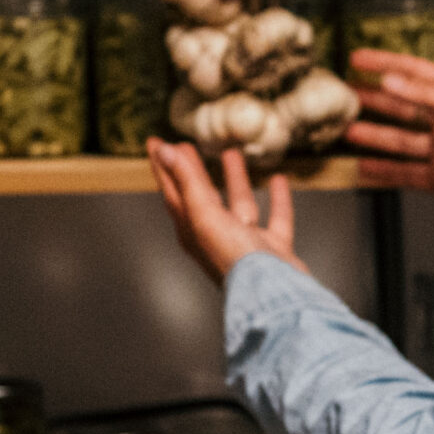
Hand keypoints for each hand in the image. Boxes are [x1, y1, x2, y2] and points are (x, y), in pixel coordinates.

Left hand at [147, 139, 307, 285]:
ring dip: (234, 179)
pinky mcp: (272, 248)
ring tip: (231, 153)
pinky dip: (277, 199)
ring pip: (237, 203)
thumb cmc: (233, 258)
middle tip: (186, 146)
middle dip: (191, 170)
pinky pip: (275, 218)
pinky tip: (279, 181)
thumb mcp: (203, 214)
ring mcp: (245, 243)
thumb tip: (163, 151)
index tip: (154, 142)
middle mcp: (216, 236)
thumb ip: (186, 181)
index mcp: (192, 229)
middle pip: (200, 196)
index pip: (171, 190)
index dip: (162, 166)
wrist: (273, 291)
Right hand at [345, 50, 433, 264]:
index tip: (358, 58)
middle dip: (374, 97)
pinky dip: (384, 170)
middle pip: (403, 104)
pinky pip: (405, 172)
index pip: (413, 71)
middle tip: (345, 93)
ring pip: (400, 138)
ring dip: (374, 133)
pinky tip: (363, 167)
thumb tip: (390, 79)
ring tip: (347, 129)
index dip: (385, 62)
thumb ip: (426, 94)